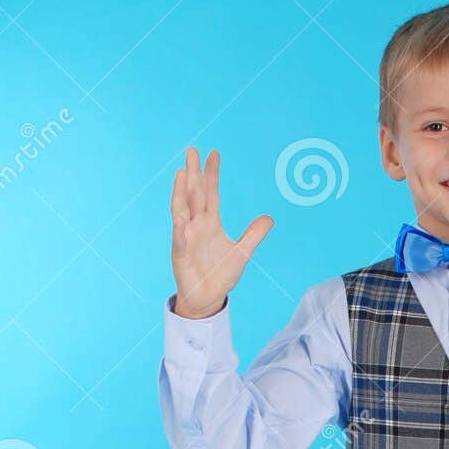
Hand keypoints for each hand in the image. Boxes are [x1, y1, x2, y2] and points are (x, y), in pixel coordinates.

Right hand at [170, 147, 273, 318]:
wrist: (208, 297)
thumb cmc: (221, 274)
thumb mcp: (242, 253)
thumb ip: (254, 235)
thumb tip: (269, 218)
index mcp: (210, 222)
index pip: (211, 193)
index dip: (212, 174)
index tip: (213, 154)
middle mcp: (196, 225)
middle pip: (194, 194)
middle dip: (193, 173)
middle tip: (192, 150)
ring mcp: (186, 238)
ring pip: (182, 210)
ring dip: (180, 193)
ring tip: (181, 173)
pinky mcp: (180, 254)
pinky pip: (179, 240)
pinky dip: (180, 230)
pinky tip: (180, 219)